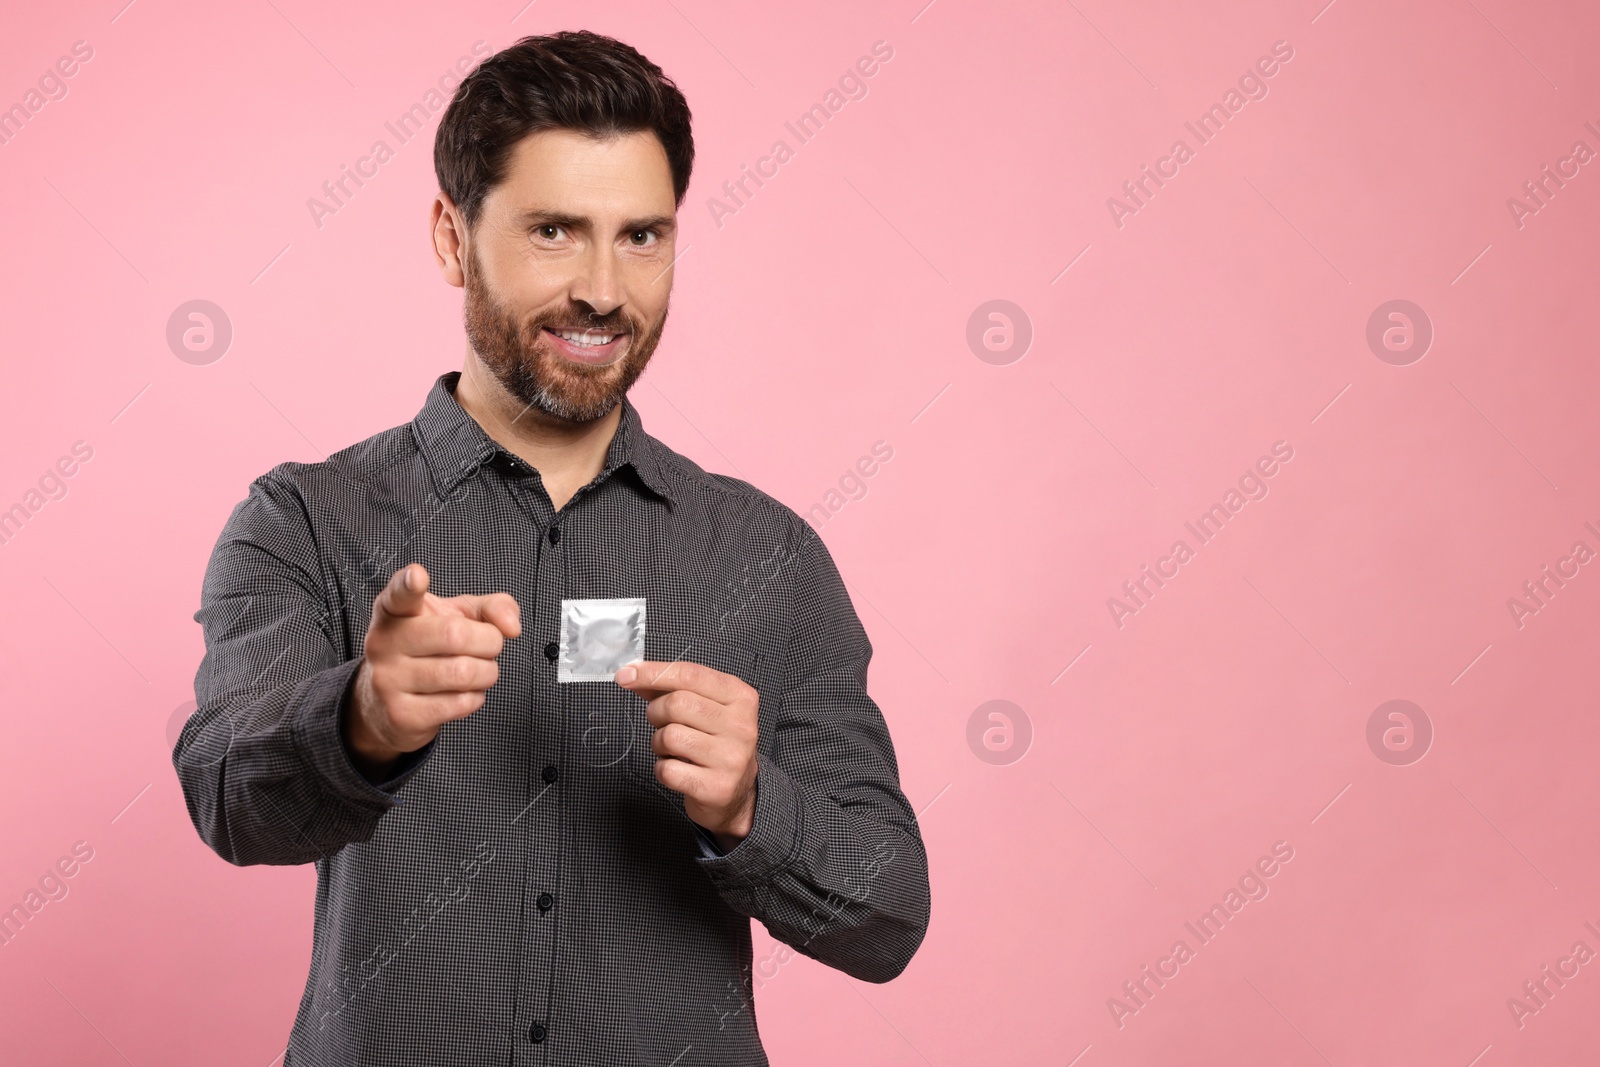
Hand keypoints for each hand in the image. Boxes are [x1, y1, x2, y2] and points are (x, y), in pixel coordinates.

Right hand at [344, 563, 521, 777]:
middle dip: (489, 642)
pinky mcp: (401, 714)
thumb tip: (511, 625)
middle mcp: (384, 643)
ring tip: (479, 670)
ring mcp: (388, 680)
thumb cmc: (428, 651)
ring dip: (487, 673)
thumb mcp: (456, 618)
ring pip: (463, 673)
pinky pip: (459, 704)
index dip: (408, 584)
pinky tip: (462, 693)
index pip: (398, 594)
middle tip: (488, 645)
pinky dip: (474, 698)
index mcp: (394, 612)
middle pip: (455, 635)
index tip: (418, 576)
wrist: (388, 706)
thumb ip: (490, 608)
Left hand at [614, 659, 759, 848]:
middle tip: (660, 723)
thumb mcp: (702, 707)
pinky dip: (662, 769)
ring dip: (658, 743)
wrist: (736, 790)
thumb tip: (633, 674)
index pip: (691, 675)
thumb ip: (670, 688)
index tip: (625, 675)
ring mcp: (731, 758)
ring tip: (671, 749)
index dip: (653, 673)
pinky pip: (668, 770)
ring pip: (670, 736)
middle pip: (677, 704)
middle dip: (656, 712)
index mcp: (740, 697)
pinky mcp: (717, 787)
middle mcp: (741, 725)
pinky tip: (677, 768)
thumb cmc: (713, 742)